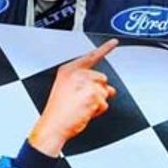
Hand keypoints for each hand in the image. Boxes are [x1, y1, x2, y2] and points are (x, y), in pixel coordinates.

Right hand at [28, 39, 118, 156]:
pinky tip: (84, 112)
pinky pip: (104, 104)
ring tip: (82, 107)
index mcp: (68, 70)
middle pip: (102, 78)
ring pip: (105, 92)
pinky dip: (98, 111)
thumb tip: (107, 88)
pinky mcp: (93, 94)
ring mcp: (86, 83)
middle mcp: (77, 74)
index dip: (105, 48)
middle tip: (83, 101)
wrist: (53, 125)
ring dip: (97, 102)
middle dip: (98, 91)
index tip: (114, 42)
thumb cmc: (58, 111)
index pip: (90, 56)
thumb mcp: (66, 89)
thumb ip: (85, 83)